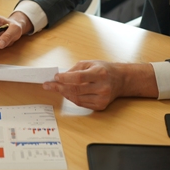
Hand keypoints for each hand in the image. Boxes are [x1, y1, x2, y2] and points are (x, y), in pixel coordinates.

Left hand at [42, 61, 156, 110]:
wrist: (120, 80)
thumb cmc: (104, 70)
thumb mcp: (90, 63)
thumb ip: (75, 69)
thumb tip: (60, 76)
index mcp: (100, 73)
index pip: (79, 77)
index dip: (65, 78)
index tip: (55, 77)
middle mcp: (102, 87)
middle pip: (76, 89)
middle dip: (60, 87)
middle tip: (49, 85)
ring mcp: (102, 98)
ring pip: (77, 98)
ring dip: (64, 93)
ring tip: (56, 88)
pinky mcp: (100, 106)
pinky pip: (81, 103)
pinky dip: (72, 98)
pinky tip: (67, 93)